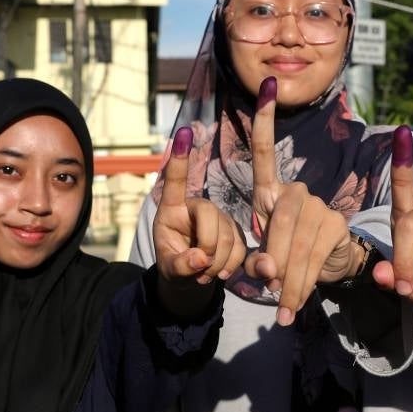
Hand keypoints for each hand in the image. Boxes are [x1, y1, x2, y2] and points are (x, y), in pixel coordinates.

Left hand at [153, 127, 246, 314]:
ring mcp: (220, 219)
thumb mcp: (170, 270)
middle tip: (200, 268)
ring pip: (229, 234)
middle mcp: (197, 208)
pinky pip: (242, 246)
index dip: (179, 159)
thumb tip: (201, 259)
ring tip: (205, 274)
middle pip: (209, 214)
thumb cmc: (175, 266)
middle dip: (207, 245)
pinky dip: (232, 264)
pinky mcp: (238, 232)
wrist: (193, 279)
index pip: (175, 181)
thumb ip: (180, 265)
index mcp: (173, 210)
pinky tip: (220, 272)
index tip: (183, 132)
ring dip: (219, 261)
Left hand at [243, 76, 360, 325]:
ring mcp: (319, 208)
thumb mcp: (265, 262)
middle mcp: (296, 195)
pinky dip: (304, 284)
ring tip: (282, 309)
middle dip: (274, 262)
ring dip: (289, 281)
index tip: (267, 85)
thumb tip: (267, 269)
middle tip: (269, 294)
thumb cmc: (288, 261)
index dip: (265, 122)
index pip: (266, 154)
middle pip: (281, 223)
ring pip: (298, 244)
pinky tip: (298, 301)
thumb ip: (260, 264)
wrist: (328, 271)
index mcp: (271, 196)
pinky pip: (315, 256)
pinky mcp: (336, 226)